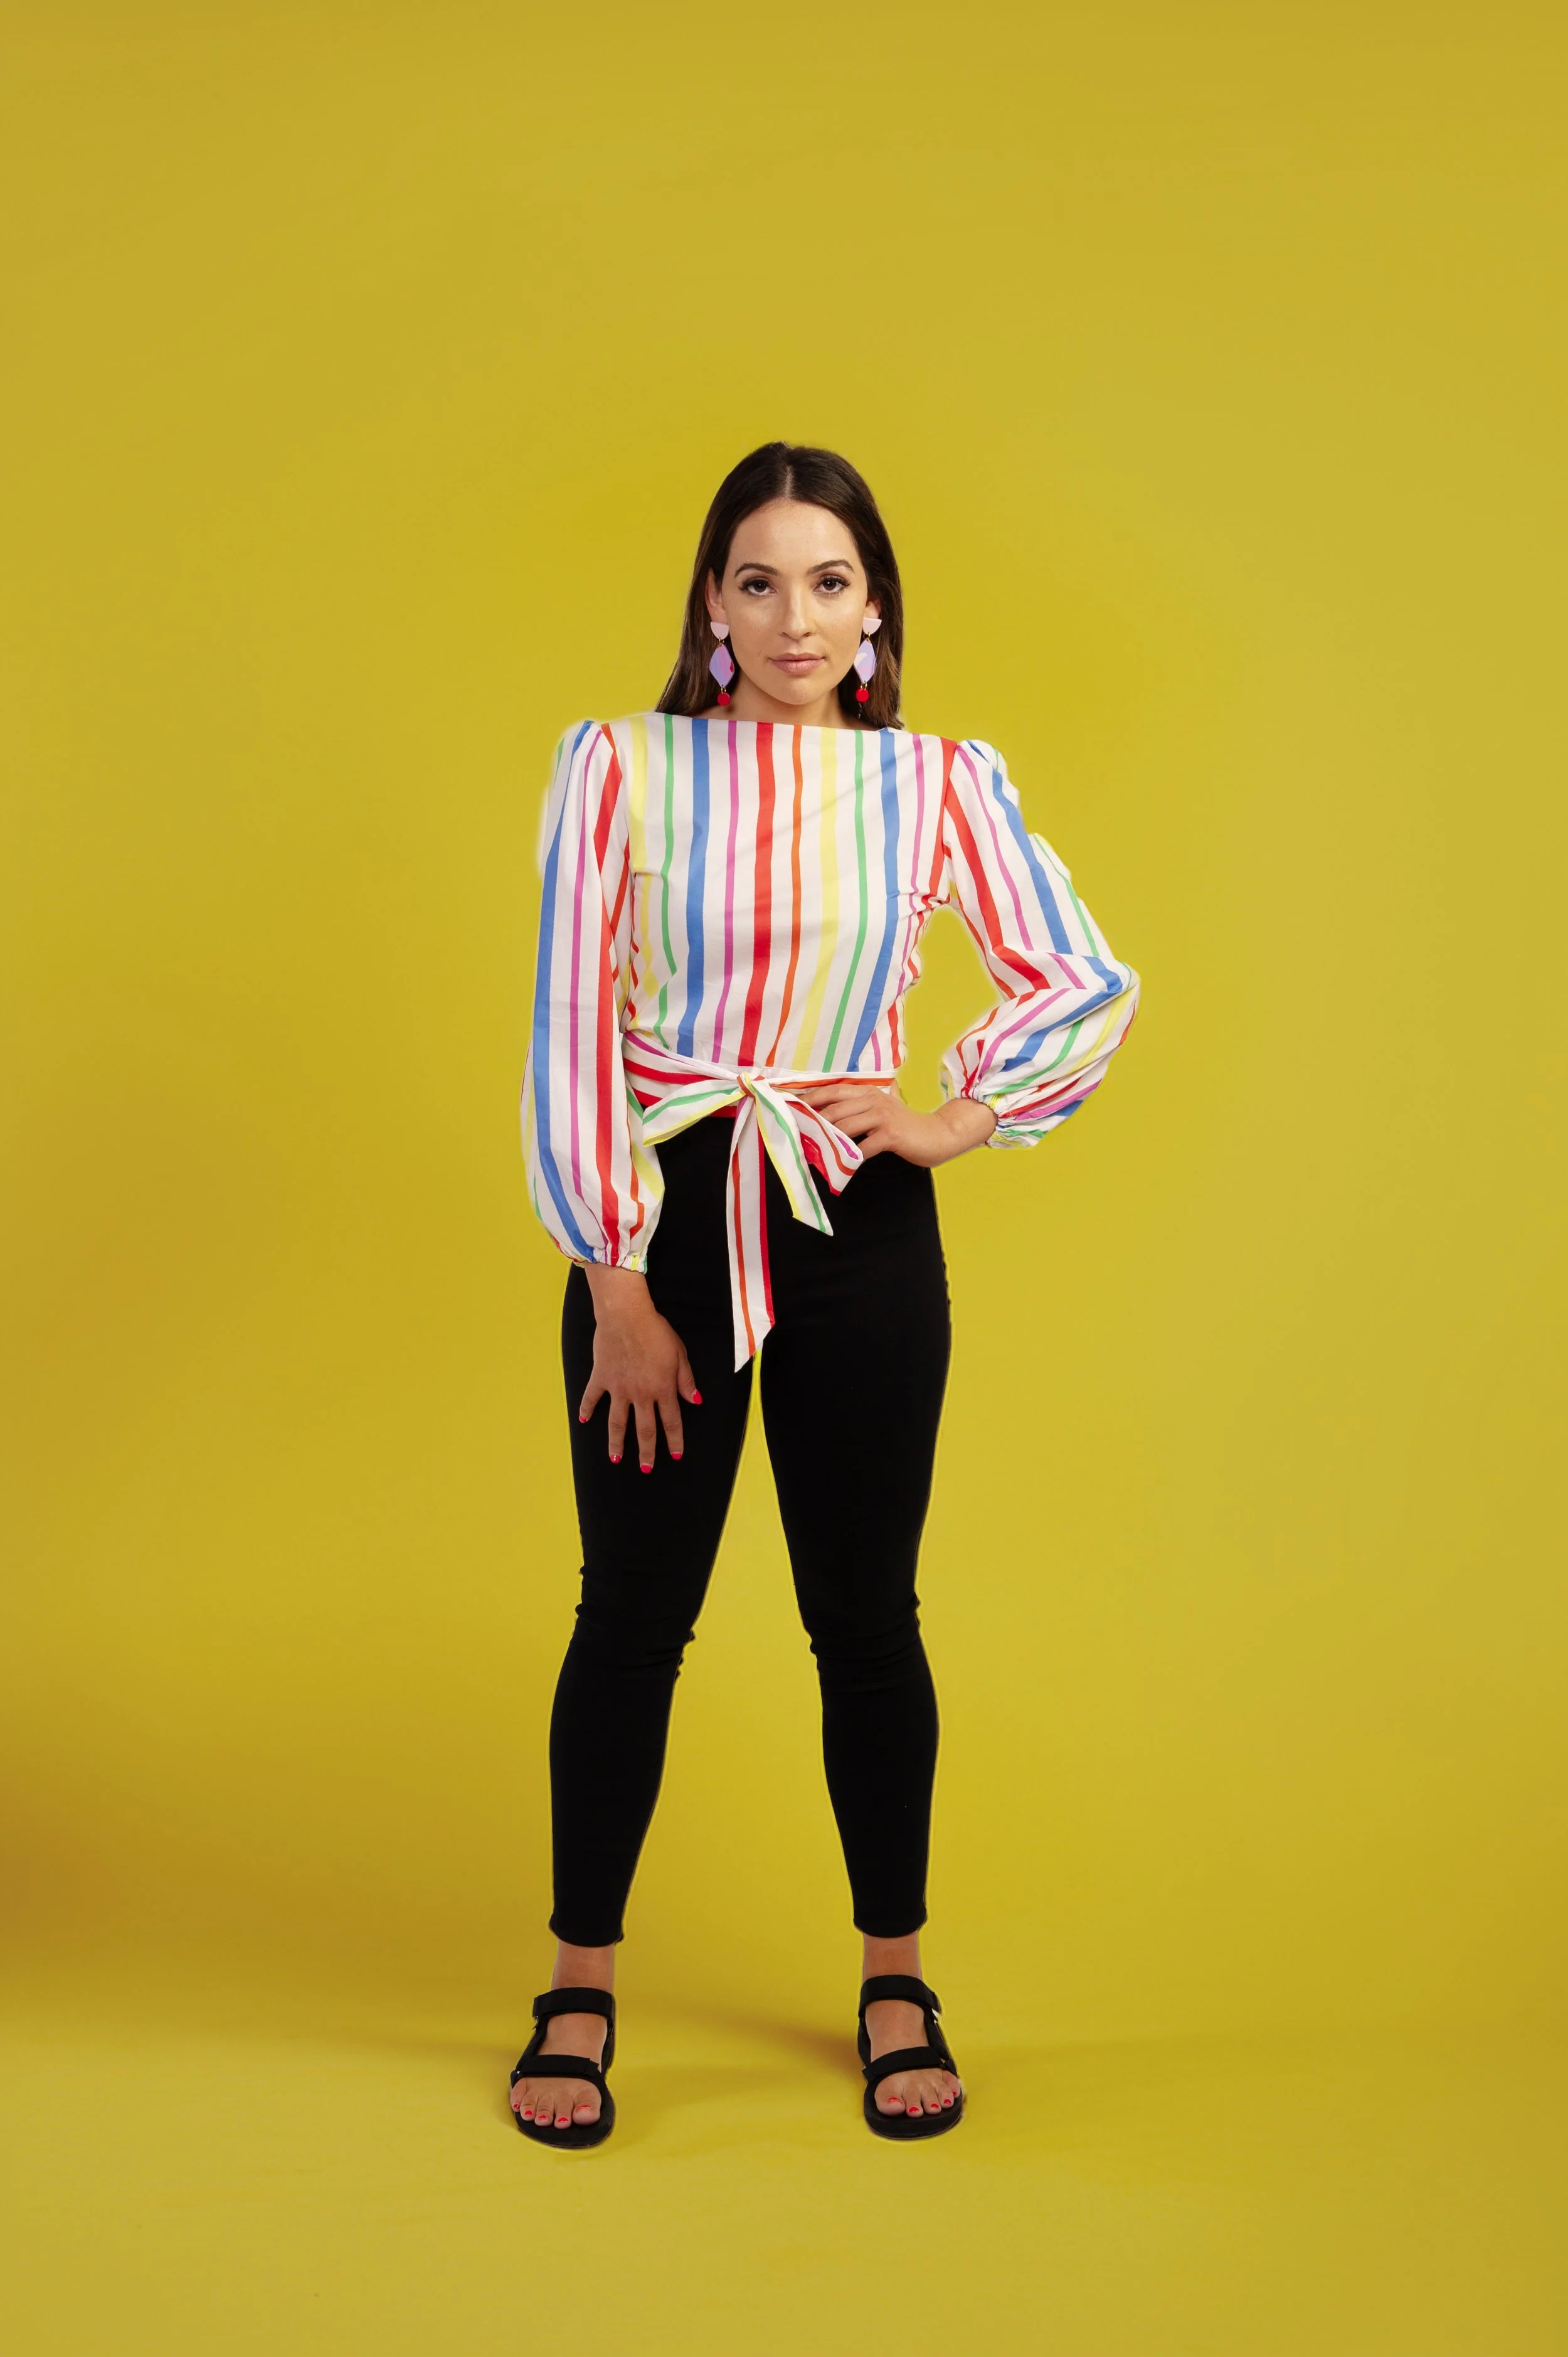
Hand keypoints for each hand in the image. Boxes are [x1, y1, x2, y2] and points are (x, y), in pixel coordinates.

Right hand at [578, 1267, 699, 1470]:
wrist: (626, 1315)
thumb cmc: (655, 1330)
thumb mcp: (679, 1354)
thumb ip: (686, 1380)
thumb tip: (695, 1401)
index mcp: (662, 1388)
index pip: (671, 1421)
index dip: (674, 1440)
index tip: (676, 1454)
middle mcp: (641, 1394)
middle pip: (644, 1430)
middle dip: (647, 1452)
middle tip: (646, 1469)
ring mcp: (619, 1388)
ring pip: (618, 1423)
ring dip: (617, 1443)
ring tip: (616, 1458)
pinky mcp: (601, 1378)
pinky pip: (592, 1398)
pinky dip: (587, 1410)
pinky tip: (584, 1421)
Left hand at [790, 1081, 996, 1166]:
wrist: (937, 1135)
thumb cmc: (905, 1127)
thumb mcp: (880, 1112)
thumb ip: (857, 1112)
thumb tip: (826, 1120)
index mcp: (867, 1092)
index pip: (831, 1091)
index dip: (809, 1098)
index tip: (789, 1106)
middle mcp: (873, 1100)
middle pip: (833, 1110)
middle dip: (812, 1123)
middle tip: (796, 1136)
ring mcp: (882, 1116)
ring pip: (844, 1127)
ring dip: (826, 1142)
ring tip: (812, 1154)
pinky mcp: (890, 1135)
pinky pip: (862, 1147)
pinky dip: (849, 1158)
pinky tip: (839, 1167)